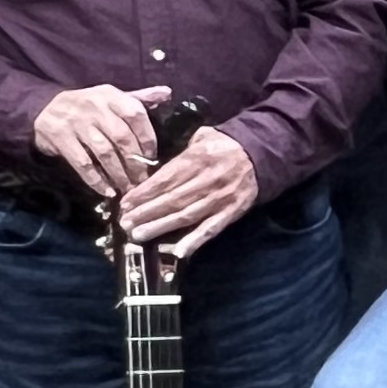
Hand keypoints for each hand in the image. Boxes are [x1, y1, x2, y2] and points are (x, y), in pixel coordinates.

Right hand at [33, 82, 172, 199]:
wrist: (45, 108)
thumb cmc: (88, 106)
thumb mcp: (111, 97)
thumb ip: (138, 98)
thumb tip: (167, 93)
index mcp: (110, 95)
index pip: (136, 114)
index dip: (147, 138)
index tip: (152, 157)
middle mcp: (94, 107)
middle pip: (122, 137)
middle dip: (135, 162)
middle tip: (143, 181)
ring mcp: (76, 122)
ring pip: (104, 152)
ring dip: (118, 174)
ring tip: (127, 188)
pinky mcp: (61, 138)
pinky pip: (82, 163)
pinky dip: (96, 180)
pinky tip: (107, 190)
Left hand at [116, 123, 260, 253]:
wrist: (262, 153)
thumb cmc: (225, 144)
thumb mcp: (203, 136)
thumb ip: (180, 151)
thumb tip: (154, 165)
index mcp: (198, 158)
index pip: (166, 178)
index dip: (144, 192)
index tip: (125, 203)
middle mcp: (208, 180)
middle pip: (172, 199)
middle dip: (145, 212)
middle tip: (125, 223)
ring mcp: (220, 198)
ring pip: (186, 216)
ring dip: (161, 227)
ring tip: (138, 235)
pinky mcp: (231, 212)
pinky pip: (211, 228)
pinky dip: (195, 240)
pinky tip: (178, 251)